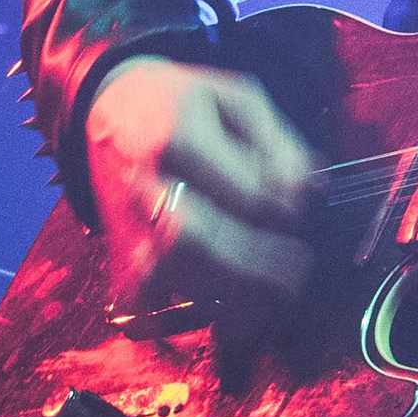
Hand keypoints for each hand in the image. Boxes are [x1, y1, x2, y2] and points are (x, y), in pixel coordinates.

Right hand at [80, 57, 318, 340]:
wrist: (110, 111)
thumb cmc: (185, 104)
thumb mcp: (237, 97)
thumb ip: (278, 141)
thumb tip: (308, 188)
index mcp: (177, 136)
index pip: (242, 189)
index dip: (282, 207)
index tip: (299, 207)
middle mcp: (144, 184)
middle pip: (198, 240)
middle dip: (257, 264)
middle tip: (298, 269)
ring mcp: (126, 224)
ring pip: (171, 277)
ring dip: (229, 297)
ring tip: (275, 298)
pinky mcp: (119, 255)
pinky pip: (148, 303)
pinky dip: (186, 319)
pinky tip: (230, 319)